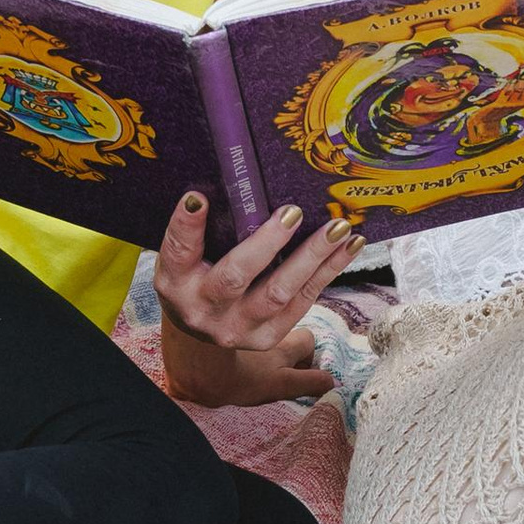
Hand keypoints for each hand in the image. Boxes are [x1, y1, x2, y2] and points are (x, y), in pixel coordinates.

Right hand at [154, 189, 362, 407]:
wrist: (201, 333)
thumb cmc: (197, 276)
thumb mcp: (187, 257)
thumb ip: (204, 231)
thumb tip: (241, 186)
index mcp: (175, 281)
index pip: (177, 250)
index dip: (186, 226)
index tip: (197, 198)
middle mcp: (203, 309)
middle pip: (236, 276)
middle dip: (267, 243)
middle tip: (293, 212)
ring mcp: (236, 328)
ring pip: (278, 293)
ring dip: (312, 257)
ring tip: (337, 228)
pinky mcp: (266, 337)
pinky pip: (302, 302)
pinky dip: (328, 271)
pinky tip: (348, 246)